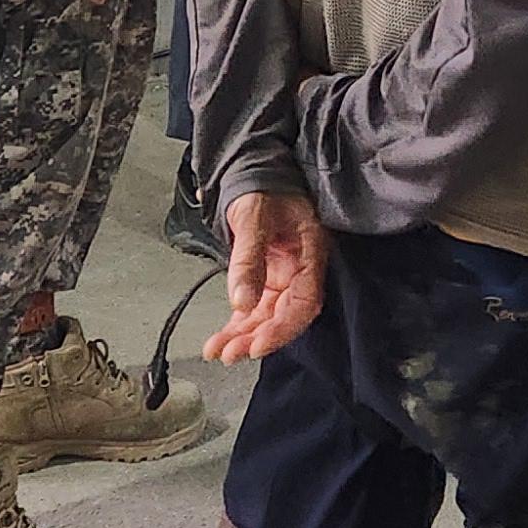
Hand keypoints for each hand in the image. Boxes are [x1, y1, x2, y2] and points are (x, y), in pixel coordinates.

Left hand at [205, 189, 329, 363]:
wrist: (255, 173)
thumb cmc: (263, 188)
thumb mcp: (253, 217)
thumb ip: (249, 259)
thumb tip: (241, 302)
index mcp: (309, 253)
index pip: (304, 302)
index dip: (282, 329)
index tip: (257, 345)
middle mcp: (299, 270)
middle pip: (284, 316)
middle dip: (257, 338)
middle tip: (230, 354)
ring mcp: (283, 276)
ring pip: (266, 316)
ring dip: (244, 337)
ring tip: (217, 351)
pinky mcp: (267, 279)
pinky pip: (254, 308)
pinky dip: (238, 325)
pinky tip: (220, 340)